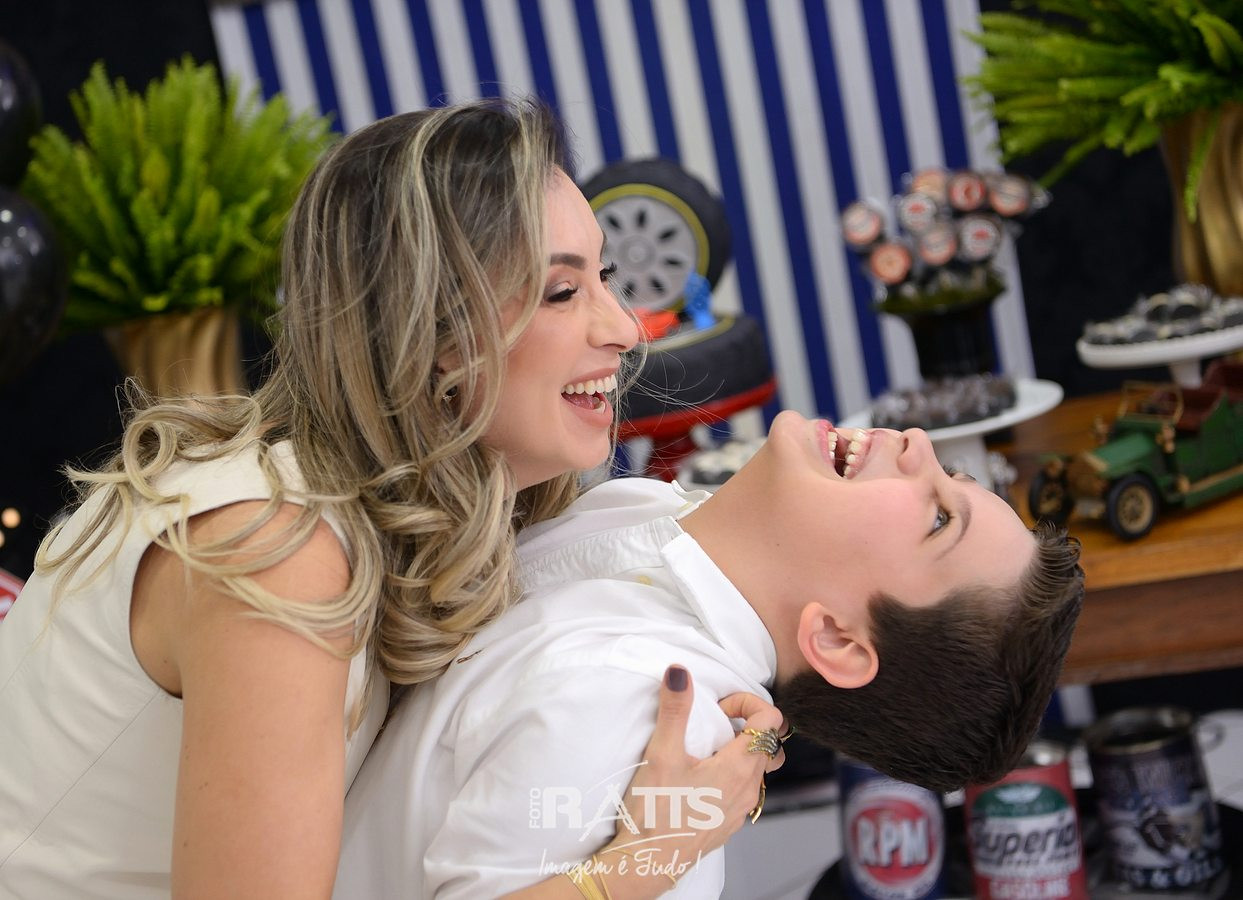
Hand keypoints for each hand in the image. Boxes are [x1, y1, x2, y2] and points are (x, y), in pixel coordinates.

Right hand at [595, 665, 783, 896]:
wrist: (649, 862)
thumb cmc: (656, 811)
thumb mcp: (662, 753)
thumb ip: (675, 709)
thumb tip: (680, 672)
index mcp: (740, 766)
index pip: (771, 719)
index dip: (747, 703)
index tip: (718, 710)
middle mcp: (750, 787)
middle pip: (770, 743)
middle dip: (746, 725)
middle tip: (714, 727)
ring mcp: (743, 807)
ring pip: (759, 767)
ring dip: (740, 750)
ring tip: (705, 751)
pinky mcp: (731, 821)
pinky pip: (746, 788)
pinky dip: (733, 773)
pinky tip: (700, 778)